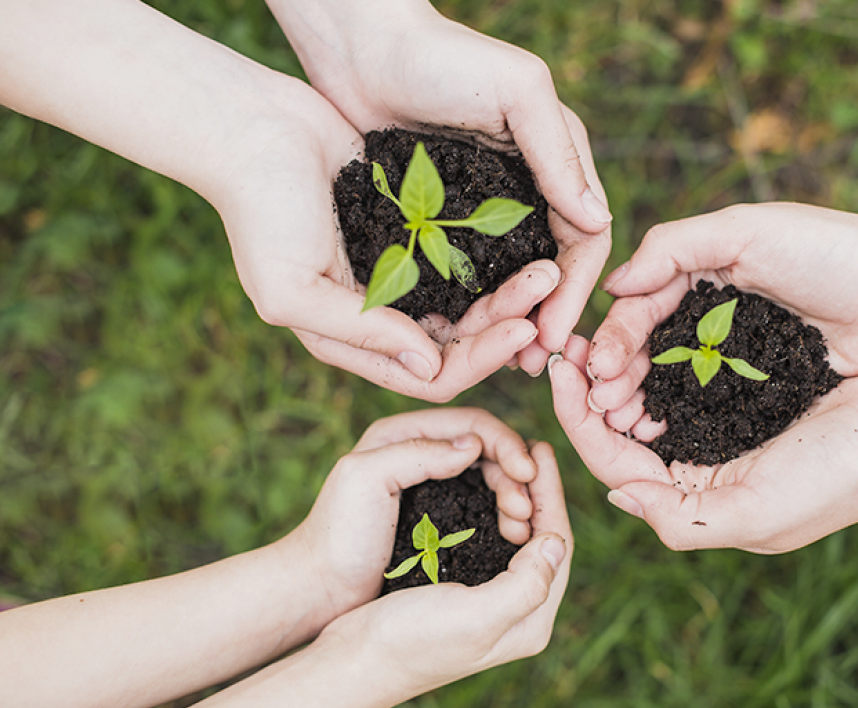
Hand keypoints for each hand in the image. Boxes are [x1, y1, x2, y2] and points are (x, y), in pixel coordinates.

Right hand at [216, 84, 575, 399]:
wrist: (255, 130)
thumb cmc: (261, 213)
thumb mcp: (292, 288)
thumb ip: (359, 332)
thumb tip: (430, 367)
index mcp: (355, 341)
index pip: (433, 373)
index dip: (481, 359)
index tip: (524, 327)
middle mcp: (384, 317)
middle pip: (462, 342)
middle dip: (507, 322)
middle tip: (549, 286)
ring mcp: (402, 276)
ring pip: (471, 302)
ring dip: (509, 290)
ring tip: (547, 266)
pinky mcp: (415, 234)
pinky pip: (465, 260)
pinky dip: (495, 260)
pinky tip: (526, 243)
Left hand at [265, 0, 612, 370]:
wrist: (359, 47)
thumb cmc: (442, 57)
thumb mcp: (516, 92)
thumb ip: (558, 154)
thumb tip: (599, 222)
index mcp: (557, 163)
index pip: (584, 239)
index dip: (576, 291)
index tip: (556, 337)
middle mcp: (528, 190)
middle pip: (550, 269)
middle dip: (545, 317)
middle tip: (529, 364)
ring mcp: (484, 208)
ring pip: (508, 278)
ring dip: (507, 320)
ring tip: (496, 359)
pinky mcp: (441, 217)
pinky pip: (464, 271)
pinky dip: (467, 303)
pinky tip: (456, 332)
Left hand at [286, 407, 544, 619]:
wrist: (319, 590)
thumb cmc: (336, 536)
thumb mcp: (366, 480)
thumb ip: (417, 453)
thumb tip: (474, 445)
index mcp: (402, 433)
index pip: (472, 422)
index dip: (505, 444)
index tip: (526, 474)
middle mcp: (421, 452)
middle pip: (487, 449)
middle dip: (514, 473)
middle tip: (525, 509)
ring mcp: (432, 485)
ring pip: (490, 478)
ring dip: (513, 496)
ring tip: (522, 526)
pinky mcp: (440, 517)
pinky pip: (483, 505)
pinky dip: (503, 514)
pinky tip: (514, 534)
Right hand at [315, 440, 571, 701]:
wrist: (354, 662)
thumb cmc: (410, 642)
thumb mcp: (476, 617)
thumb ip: (527, 584)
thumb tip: (558, 541)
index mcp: (531, 620)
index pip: (558, 544)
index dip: (552, 493)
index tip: (540, 448)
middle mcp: (519, 613)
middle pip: (543, 538)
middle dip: (537, 491)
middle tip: (526, 450)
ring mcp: (492, 602)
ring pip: (519, 538)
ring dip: (515, 498)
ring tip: (506, 465)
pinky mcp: (464, 592)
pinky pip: (492, 542)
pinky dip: (491, 510)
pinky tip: (480, 488)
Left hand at [551, 334, 857, 552]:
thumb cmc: (837, 479)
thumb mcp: (753, 515)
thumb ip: (679, 518)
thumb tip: (615, 497)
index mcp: (695, 503)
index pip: (615, 465)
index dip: (578, 421)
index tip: (556, 372)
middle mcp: (700, 472)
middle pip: (622, 434)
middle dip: (589, 393)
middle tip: (567, 345)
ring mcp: (721, 434)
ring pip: (648, 404)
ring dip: (618, 373)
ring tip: (595, 335)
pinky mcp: (743, 398)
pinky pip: (684, 379)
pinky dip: (658, 358)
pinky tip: (642, 329)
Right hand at [585, 203, 857, 412]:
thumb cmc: (832, 252)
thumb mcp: (748, 229)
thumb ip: (676, 245)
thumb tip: (614, 283)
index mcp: (705, 269)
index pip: (642, 304)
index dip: (616, 335)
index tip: (595, 367)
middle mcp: (714, 311)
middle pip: (651, 346)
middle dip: (620, 375)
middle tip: (599, 406)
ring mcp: (738, 351)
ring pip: (676, 379)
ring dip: (644, 399)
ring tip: (622, 426)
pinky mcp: (764, 384)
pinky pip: (713, 402)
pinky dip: (683, 415)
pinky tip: (662, 434)